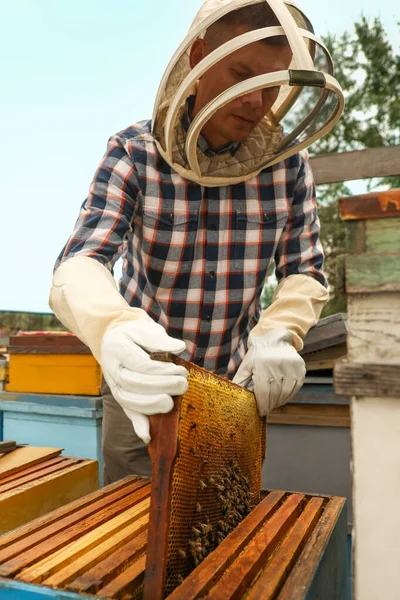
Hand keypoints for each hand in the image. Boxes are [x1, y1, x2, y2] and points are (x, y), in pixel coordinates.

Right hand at [101, 319, 187, 442]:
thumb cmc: (134, 333)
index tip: (181, 371)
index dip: (161, 370)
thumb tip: (179, 347)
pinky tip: (148, 437)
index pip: (139, 364)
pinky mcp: (121, 397)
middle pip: (134, 383)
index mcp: (117, 348)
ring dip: (151, 405)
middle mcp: (111, 369)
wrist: (115, 337)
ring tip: (172, 403)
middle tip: (182, 384)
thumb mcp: (145, 329)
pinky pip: (127, 413)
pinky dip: (138, 426)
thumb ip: (159, 339)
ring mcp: (115, 385)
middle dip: (161, 386)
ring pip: (129, 401)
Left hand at [232, 328, 305, 415]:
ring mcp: (291, 367)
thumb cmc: (258, 355)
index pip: (263, 392)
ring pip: (285, 392)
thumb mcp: (246, 365)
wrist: (275, 339)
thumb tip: (234, 396)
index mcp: (262, 365)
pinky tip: (282, 398)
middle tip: (266, 410)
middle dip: (270, 405)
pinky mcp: (300, 368)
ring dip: (279, 402)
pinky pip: (295, 387)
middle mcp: (277, 365)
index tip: (261, 412)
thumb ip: (240, 381)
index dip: (262, 405)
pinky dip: (289, 396)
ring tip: (273, 404)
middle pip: (275, 394)